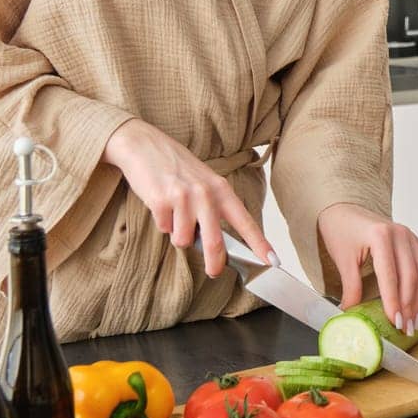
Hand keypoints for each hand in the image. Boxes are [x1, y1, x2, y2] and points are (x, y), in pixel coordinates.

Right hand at [102, 118, 276, 278]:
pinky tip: (160, 205)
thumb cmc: (176, 167)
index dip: (260, 244)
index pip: (245, 221)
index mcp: (221, 189)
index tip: (272, 261)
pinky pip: (164, 229)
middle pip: (216, 242)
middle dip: (215, 263)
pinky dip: (162, 224)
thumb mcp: (204, 182)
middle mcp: (205, 193)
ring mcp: (183, 197)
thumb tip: (217, 245)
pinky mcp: (161, 201)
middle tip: (213, 272)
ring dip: (178, 235)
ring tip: (174, 214)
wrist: (144, 145)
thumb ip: (213, 209)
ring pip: (184, 240)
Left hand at [317, 203, 417, 336]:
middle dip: (409, 304)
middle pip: (410, 275)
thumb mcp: (342, 260)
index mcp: (380, 236)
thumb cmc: (342, 231)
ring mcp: (410, 236)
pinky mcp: (415, 240)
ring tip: (416, 320)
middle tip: (406, 327)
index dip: (393, 301)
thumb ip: (350, 288)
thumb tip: (352, 315)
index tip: (395, 322)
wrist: (344, 210)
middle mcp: (400, 234)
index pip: (390, 275)